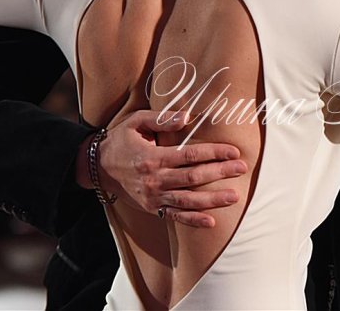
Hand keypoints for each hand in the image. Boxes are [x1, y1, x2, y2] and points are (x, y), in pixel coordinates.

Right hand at [77, 110, 246, 227]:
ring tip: (234, 196)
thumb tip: (187, 117)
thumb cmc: (121, 139)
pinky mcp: (152, 208)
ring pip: (188, 201)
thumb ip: (162, 119)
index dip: (214, 153)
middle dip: (220, 173)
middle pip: (193, 178)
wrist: (97, 166)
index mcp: (152, 157)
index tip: (233, 151)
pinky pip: (175, 217)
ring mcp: (153, 197)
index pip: (190, 155)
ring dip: (212, 200)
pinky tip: (211, 221)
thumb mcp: (136, 122)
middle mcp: (154, 180)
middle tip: (242, 168)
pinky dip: (193, 221)